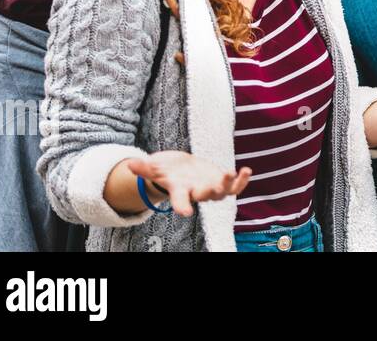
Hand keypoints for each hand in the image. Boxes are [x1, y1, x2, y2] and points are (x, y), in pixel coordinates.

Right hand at [126, 151, 250, 217]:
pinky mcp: (221, 181)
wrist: (180, 169)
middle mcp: (196, 192)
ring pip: (222, 192)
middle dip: (211, 191)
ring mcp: (210, 188)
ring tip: (235, 172)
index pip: (179, 201)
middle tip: (218, 186)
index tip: (184, 213)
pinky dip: (241, 181)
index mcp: (179, 190)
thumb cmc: (165, 169)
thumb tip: (129, 164)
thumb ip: (144, 168)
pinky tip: (247, 171)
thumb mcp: (154, 167)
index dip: (182, 206)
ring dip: (230, 184)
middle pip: (204, 195)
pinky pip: (234, 186)